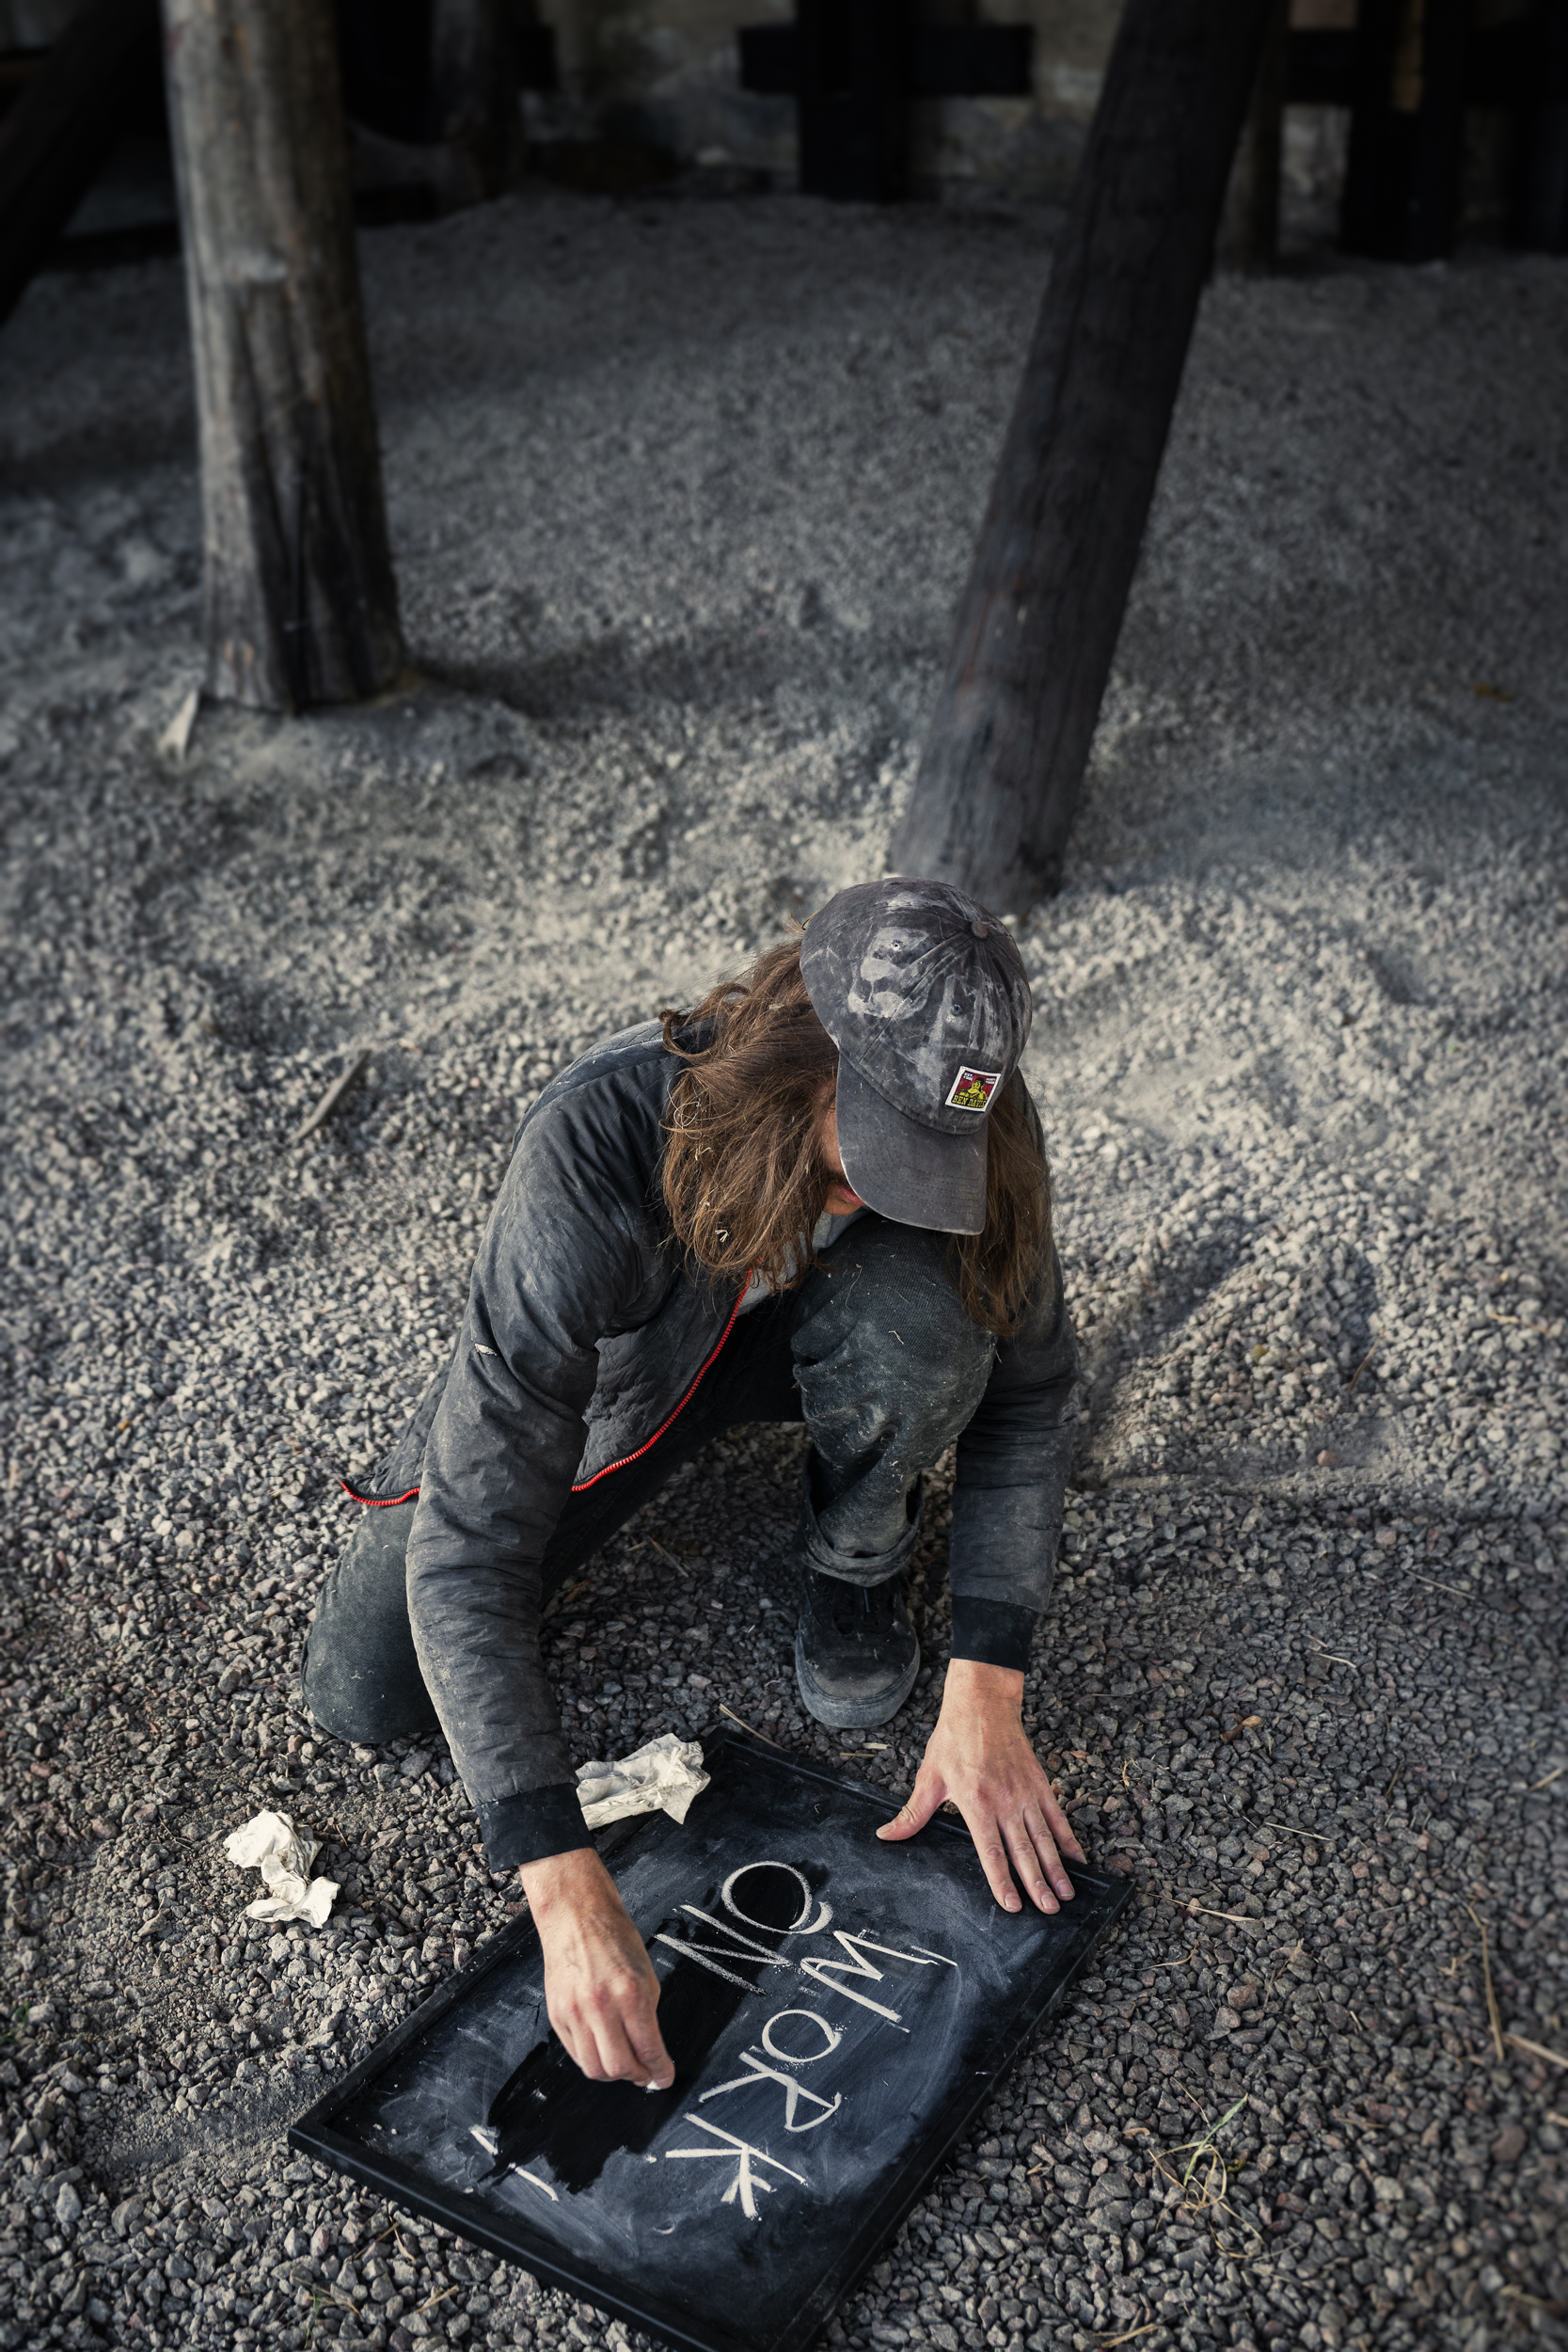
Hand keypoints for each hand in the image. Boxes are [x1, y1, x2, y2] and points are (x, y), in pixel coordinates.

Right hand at [520, 1847, 674, 2088]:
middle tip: (645, 2073)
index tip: (664, 2078)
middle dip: (637, 2077)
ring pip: (593, 2068)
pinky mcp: (557, 2016)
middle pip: (618, 2068)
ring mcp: (574, 2013)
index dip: (660, 2071)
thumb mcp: (646, 1973)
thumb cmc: (615, 1938)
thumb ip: (647, 2014)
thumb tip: (649, 2051)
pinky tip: (602, 2050)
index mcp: (630, 1993)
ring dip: (613, 2074)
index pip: (648, 2049)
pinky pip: (575, 2054)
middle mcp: (600, 2007)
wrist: (576, 1916)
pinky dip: (592, 2059)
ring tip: (624, 2064)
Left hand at [875, 1659, 1084, 1913]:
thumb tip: (887, 1836)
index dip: (1002, 1881)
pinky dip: (1069, 1839)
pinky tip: (1077, 1859)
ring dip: (1056, 1869)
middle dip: (1037, 1884)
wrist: (983, 1704)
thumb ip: (912, 1814)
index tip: (1012, 1905)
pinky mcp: (1039, 1783)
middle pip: (1024, 1851)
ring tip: (1066, 1895)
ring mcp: (1026, 1793)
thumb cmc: (954, 1739)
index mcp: (976, 1803)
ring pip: (1044, 1838)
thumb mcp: (929, 1777)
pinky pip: (1057, 1817)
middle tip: (1049, 1910)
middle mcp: (1005, 1802)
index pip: (991, 1852)